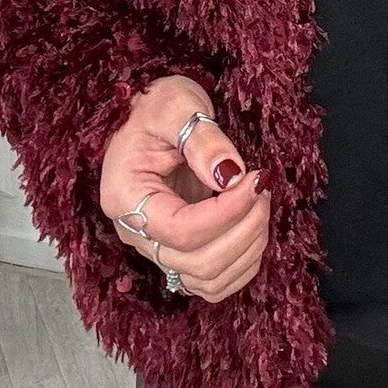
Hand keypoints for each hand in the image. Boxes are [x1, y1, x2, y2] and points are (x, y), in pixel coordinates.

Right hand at [100, 73, 271, 302]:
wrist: (152, 114)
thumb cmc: (157, 106)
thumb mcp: (177, 104)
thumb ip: (203, 139)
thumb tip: (230, 176)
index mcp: (124, 197)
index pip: (181, 230)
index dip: (227, 212)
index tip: (256, 180)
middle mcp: (135, 231)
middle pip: (196, 262)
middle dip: (244, 230)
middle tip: (263, 188)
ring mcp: (156, 246)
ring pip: (207, 280)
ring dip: (248, 249)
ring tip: (261, 204)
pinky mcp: (177, 251)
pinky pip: (211, 282)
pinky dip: (242, 266)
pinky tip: (256, 231)